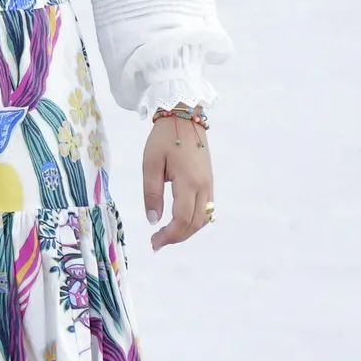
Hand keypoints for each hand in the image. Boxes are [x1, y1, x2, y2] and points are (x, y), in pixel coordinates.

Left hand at [142, 112, 214, 248]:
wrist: (184, 117)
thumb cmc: (163, 138)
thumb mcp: (150, 164)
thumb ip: (151, 193)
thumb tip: (153, 220)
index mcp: (189, 182)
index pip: (182, 219)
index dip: (169, 236)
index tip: (154, 243)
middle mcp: (204, 186)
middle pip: (195, 223)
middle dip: (177, 237)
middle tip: (156, 243)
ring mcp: (209, 184)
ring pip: (203, 218)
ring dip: (186, 231)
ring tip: (166, 235)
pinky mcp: (209, 181)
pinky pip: (206, 209)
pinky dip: (194, 221)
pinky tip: (179, 222)